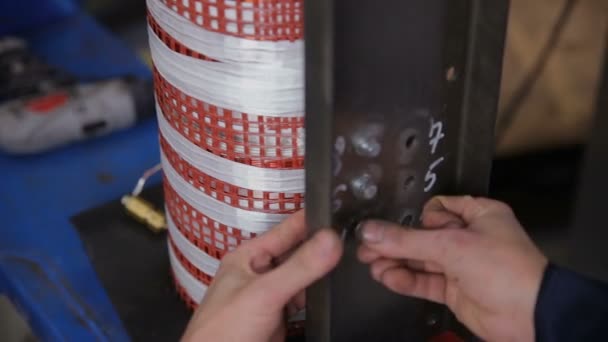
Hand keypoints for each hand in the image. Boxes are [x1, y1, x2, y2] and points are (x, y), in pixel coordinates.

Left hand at [182, 211, 342, 341]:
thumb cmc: (223, 333)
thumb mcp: (264, 293)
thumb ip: (299, 267)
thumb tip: (331, 240)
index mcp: (249, 257)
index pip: (288, 229)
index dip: (314, 221)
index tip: (342, 214)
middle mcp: (260, 273)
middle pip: (298, 253)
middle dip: (322, 248)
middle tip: (352, 240)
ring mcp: (270, 297)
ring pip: (304, 278)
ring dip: (321, 274)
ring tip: (350, 262)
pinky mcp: (280, 319)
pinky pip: (304, 301)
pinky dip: (318, 298)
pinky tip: (333, 294)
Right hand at [357, 196, 547, 341]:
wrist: (530, 316)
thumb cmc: (505, 269)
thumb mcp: (451, 246)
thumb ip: (406, 240)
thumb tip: (370, 232)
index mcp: (478, 215)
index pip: (436, 209)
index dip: (416, 217)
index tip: (394, 224)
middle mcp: (469, 238)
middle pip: (423, 235)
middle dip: (395, 241)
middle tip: (366, 245)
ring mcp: (462, 266)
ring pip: (421, 260)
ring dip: (396, 261)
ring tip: (370, 263)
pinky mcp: (455, 290)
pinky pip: (424, 281)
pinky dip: (405, 279)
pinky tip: (386, 277)